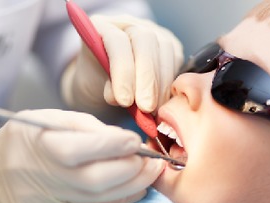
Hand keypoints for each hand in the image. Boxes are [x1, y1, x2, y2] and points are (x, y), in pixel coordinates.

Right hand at [0, 109, 164, 202]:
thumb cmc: (23, 140)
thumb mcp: (47, 118)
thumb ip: (87, 127)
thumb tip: (126, 141)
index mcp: (37, 145)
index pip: (81, 148)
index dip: (115, 146)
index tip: (137, 142)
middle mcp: (39, 178)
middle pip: (95, 180)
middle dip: (132, 171)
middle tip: (153, 161)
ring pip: (97, 200)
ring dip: (131, 187)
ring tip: (149, 174)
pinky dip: (117, 202)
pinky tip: (133, 190)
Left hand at [61, 14, 183, 115]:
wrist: (107, 81)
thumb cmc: (96, 83)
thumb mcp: (93, 86)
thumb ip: (107, 89)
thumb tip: (127, 100)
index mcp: (102, 26)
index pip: (117, 42)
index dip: (123, 71)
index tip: (124, 100)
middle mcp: (129, 23)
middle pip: (145, 41)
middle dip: (146, 78)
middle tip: (145, 107)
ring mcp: (152, 31)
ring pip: (165, 51)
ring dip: (160, 86)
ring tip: (153, 111)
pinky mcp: (170, 45)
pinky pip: (176, 61)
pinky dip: (170, 85)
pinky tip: (162, 103)